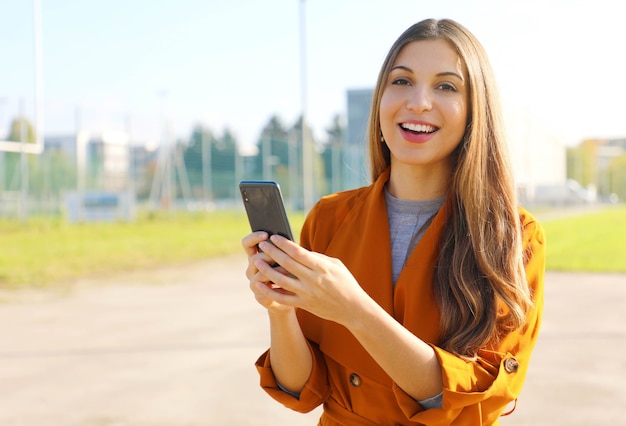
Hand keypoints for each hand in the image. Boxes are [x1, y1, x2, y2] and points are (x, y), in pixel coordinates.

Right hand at [241, 231, 293, 313]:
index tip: (266, 234)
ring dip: (275, 268)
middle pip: (254, 258)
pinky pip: (264, 289)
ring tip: (288, 266)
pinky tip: (288, 279)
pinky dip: (276, 282)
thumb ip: (283, 250)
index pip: (247, 244)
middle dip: (269, 255)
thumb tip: (286, 238)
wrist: (289, 298)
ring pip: (259, 273)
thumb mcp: (286, 259)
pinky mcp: (259, 296)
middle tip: (282, 252)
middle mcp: (251, 270)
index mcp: (255, 258)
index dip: (254, 238)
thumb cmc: (289, 274)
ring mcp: (254, 284)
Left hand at [254, 235, 369, 325]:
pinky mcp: (303, 304)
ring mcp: (307, 293)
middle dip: (272, 252)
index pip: (298, 252)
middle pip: (286, 263)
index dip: (283, 243)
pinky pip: (282, 298)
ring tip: (257, 261)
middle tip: (262, 244)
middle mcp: (313, 279)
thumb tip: (300, 251)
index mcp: (321, 267)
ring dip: (266, 269)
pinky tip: (259, 285)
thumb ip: (318, 257)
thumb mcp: (336, 265)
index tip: (273, 237)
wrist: (353, 309)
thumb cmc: (345, 283)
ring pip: (281, 280)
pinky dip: (268, 291)